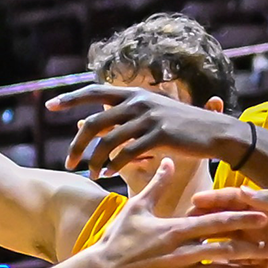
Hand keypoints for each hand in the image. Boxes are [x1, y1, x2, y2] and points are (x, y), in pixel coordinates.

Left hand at [46, 85, 242, 178]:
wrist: (217, 133)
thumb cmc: (183, 127)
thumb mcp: (151, 115)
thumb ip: (122, 117)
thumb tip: (89, 123)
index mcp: (135, 94)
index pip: (94, 92)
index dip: (71, 99)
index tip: (51, 106)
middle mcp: (138, 102)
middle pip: (95, 122)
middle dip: (78, 145)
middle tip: (69, 162)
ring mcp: (149, 118)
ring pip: (108, 142)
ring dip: (96, 161)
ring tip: (93, 175)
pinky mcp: (159, 135)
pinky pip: (127, 153)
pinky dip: (114, 165)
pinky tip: (109, 174)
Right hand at [89, 159, 267, 267]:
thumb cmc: (119, 238)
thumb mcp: (137, 207)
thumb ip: (157, 185)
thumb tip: (168, 159)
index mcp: (176, 229)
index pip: (214, 222)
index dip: (239, 218)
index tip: (261, 214)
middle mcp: (182, 251)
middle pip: (223, 247)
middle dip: (250, 245)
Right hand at [188, 186, 267, 267]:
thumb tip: (243, 192)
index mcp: (261, 205)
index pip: (232, 199)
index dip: (213, 200)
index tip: (194, 201)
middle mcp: (254, 222)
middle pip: (224, 220)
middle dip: (204, 221)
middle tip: (183, 226)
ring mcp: (255, 242)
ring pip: (227, 241)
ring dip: (210, 243)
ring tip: (190, 249)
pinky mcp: (259, 261)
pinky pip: (238, 262)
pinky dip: (225, 264)